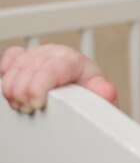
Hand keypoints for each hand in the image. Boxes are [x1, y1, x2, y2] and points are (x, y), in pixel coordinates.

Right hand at [0, 44, 116, 112]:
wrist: (86, 90)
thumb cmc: (92, 93)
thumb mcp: (101, 97)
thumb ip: (103, 94)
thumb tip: (106, 91)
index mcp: (75, 61)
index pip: (51, 68)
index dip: (38, 87)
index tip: (36, 105)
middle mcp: (56, 53)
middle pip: (29, 68)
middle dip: (23, 93)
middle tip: (29, 110)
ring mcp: (41, 53)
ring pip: (17, 66)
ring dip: (12, 88)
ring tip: (21, 105)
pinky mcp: (28, 56)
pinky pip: (11, 57)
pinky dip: (7, 72)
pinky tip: (13, 88)